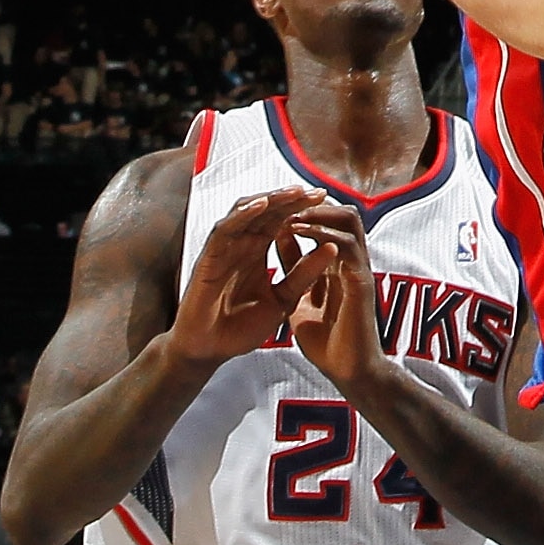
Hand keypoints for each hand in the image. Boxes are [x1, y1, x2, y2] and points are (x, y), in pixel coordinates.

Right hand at [168, 189, 337, 373]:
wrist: (210, 352)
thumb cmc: (241, 327)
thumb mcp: (283, 299)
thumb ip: (304, 274)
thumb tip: (334, 247)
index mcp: (261, 250)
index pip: (284, 219)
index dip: (304, 207)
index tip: (326, 200)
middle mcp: (243, 243)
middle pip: (269, 210)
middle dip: (293, 198)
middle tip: (318, 193)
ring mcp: (226, 247)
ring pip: (247, 211)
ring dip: (271, 199)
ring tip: (295, 193)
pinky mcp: (209, 256)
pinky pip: (225, 228)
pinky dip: (242, 214)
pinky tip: (260, 206)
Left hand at [285, 202, 386, 397]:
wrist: (348, 372)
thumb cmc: (328, 341)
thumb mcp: (301, 298)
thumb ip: (295, 269)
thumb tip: (280, 238)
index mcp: (341, 264)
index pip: (331, 223)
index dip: (308, 211)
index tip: (280, 209)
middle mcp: (354, 260)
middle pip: (345, 213)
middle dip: (316, 204)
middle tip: (287, 203)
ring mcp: (360, 268)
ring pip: (349, 220)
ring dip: (319, 212)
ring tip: (291, 212)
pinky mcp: (360, 281)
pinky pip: (345, 245)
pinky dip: (321, 233)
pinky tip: (298, 231)